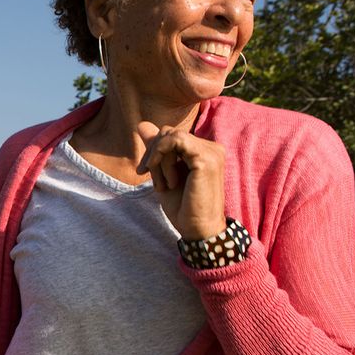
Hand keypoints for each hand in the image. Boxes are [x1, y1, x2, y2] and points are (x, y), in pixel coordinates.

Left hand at [137, 122, 226, 239]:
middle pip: (168, 132)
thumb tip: (142, 124)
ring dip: (158, 161)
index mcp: (203, 151)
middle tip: (153, 180)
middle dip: (152, 155)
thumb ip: (156, 149)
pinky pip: (175, 140)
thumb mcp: (162, 173)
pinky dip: (163, 158)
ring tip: (164, 185)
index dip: (152, 150)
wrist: (197, 229)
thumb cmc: (183, 206)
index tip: (143, 172)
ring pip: (170, 136)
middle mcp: (212, 147)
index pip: (170, 135)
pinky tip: (168, 180)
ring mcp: (212, 151)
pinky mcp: (206, 158)